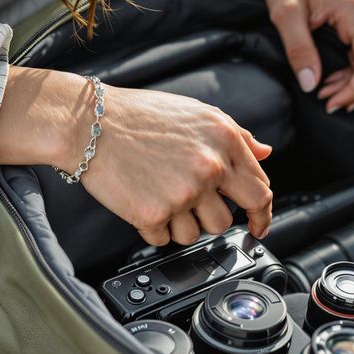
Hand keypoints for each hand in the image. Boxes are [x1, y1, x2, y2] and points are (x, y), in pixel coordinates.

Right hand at [0, 68, 273, 246]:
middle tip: (196, 213)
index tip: (258, 225)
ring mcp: (182, 194)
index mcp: (225, 142)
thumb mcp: (198, 114)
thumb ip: (237, 136)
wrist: (89, 123)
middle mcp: (209, 168)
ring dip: (180, 224)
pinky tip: (142, 201)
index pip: (260, 191)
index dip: (262, 214)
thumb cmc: (139, 116)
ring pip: (196, 234)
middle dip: (214, 220)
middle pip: (227, 220)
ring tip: (160, 195)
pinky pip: (164, 240)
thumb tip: (264, 153)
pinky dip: (154, 228)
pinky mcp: (153, 214)